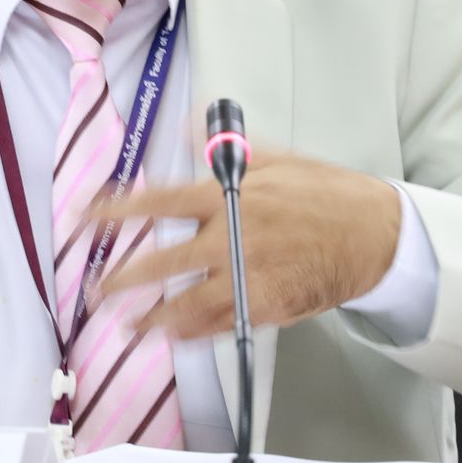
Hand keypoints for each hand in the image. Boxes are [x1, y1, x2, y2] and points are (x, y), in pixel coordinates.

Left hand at [91, 150, 402, 339]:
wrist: (373, 236)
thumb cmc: (326, 194)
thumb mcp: (277, 159)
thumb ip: (228, 151)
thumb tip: (194, 126)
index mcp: (228, 198)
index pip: (159, 201)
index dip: (118, 209)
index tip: (87, 215)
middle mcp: (231, 239)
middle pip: (163, 263)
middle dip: (122, 279)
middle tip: (96, 291)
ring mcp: (247, 278)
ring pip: (187, 304)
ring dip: (152, 318)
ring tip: (127, 327)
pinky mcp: (266, 307)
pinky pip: (220, 324)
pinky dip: (192, 333)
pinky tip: (172, 336)